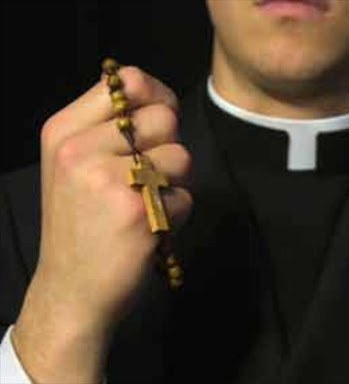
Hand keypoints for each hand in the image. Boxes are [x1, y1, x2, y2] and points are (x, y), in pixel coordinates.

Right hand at [12, 66, 192, 383]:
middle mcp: (81, 149)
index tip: (160, 119)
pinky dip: (176, 214)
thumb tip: (161, 100)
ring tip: (146, 205)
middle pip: (164, 118)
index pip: (127, 81)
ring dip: (174, 183)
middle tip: (148, 178)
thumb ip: (109, 130)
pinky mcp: (139, 211)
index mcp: (64, 131)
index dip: (157, 95)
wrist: (71, 290)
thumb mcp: (74, 166)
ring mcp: (109, 180)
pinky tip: (149, 230)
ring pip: (181, 157)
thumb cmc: (80, 225)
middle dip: (168, 148)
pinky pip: (185, 196)